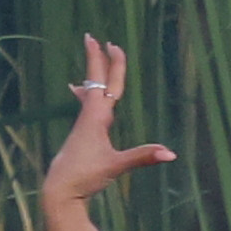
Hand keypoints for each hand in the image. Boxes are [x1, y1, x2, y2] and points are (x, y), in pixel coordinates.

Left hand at [40, 37, 175, 223]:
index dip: (112, 64)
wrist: (59, 192)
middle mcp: (88, 117)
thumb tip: (171, 154)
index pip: (108, 84)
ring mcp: (82, 126)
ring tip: (91, 60)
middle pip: (95, 82)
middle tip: (93, 38)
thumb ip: (142, 157)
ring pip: (89, 92)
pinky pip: (85, 105)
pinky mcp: (80, 135)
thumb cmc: (85, 176)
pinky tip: (79, 91)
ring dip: (93, 74)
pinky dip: (85, 93)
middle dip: (98, 60)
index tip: (110, 43)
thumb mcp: (116, 166)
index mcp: (97, 118)